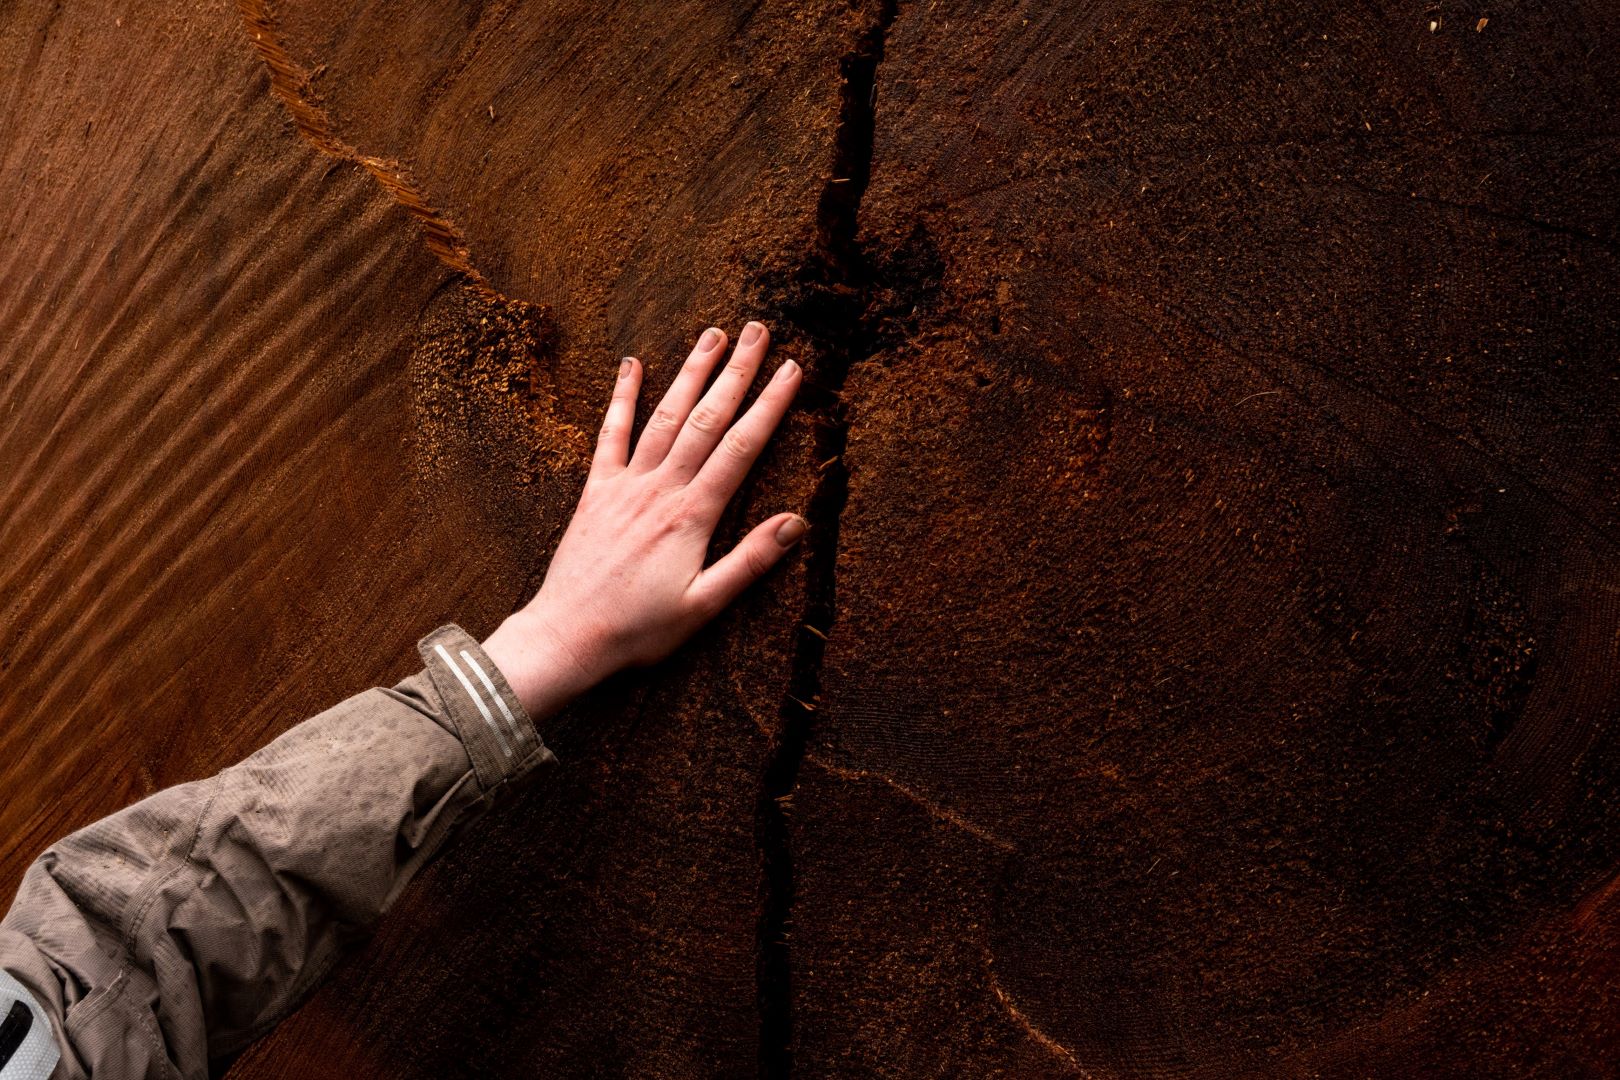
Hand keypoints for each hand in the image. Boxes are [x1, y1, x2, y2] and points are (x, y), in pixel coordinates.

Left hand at [482, 321, 805, 718]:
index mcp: (693, 516)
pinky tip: (632, 365)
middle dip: (736, 372)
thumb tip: (796, 523)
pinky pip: (611, 434)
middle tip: (759, 330)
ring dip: (690, 372)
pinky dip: (622, 397)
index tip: (790, 370)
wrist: (568, 635)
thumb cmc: (638, 629)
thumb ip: (749, 561)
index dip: (769, 405)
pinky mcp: (596, 492)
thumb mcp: (704, 605)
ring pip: (665, 416)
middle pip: (706, 418)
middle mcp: (660, 490)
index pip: (741, 447)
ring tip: (713, 335)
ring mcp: (625, 485)